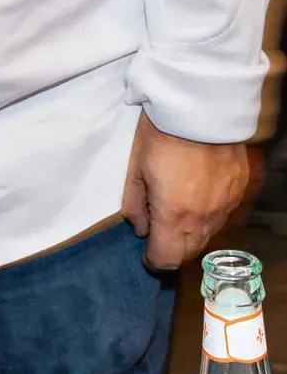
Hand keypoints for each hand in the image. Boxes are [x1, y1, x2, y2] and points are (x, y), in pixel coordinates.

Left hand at [123, 111, 247, 269]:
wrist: (201, 112)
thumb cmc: (160, 137)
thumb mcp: (135, 170)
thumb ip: (135, 205)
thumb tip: (140, 229)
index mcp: (174, 215)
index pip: (167, 258)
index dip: (154, 262)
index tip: (146, 256)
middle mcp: (204, 218)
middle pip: (189, 252)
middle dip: (172, 250)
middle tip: (158, 236)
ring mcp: (226, 206)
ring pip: (208, 236)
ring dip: (190, 235)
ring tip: (175, 217)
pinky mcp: (238, 192)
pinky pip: (222, 216)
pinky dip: (207, 217)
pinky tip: (196, 200)